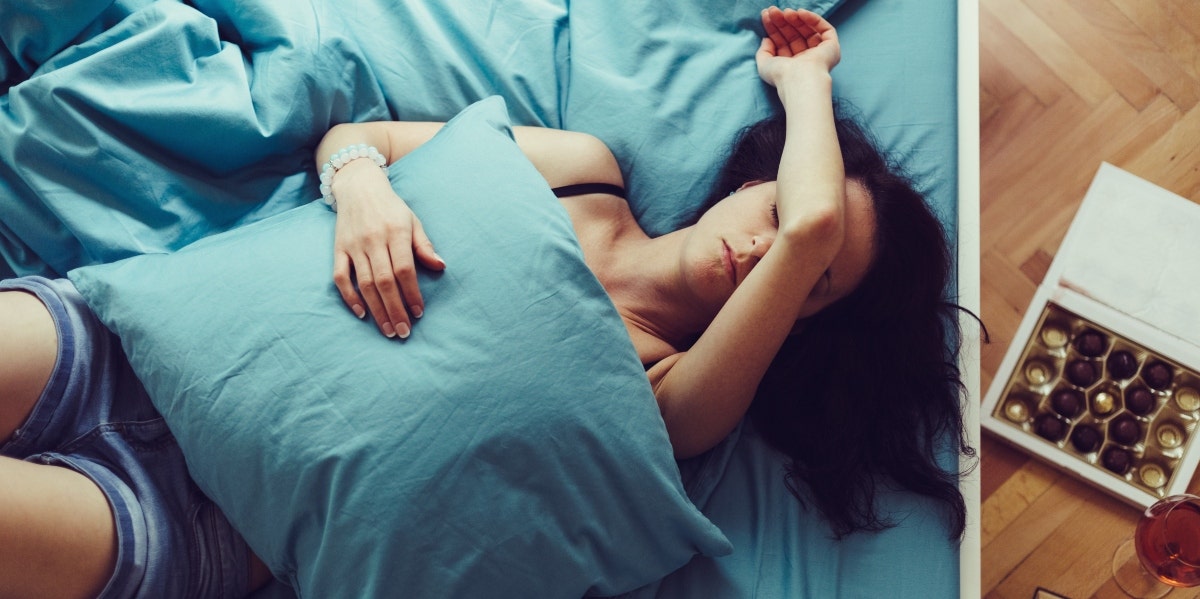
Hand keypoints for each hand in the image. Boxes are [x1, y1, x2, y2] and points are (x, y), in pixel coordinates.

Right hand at [331, 159, 444, 338]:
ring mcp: (354, 246)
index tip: (419, 313)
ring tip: (388, 330)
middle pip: (385, 282)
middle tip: (403, 332)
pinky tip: (362, 313)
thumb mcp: (412, 221)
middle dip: (395, 310)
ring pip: (365, 284)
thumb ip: (424, 245)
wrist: (359, 187)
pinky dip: (350, 297)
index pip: (405, 269)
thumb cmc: (391, 208)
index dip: (412, 293)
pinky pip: (340, 277)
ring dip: (377, 310)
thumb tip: (441, 267)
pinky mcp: (338, 249)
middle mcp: (373, 240)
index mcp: (395, 232)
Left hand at [756, 7, 840, 86]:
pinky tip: (800, 13)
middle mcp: (805, 60)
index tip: (765, 15)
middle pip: (794, 35)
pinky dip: (813, 19)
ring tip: (785, 12)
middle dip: (782, 21)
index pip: (782, 42)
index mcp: (791, 65)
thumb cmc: (781, 76)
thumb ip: (764, 51)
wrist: (799, 80)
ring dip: (796, 18)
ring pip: (808, 30)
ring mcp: (819, 54)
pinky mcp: (832, 48)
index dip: (774, 28)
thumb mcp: (764, 64)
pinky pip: (824, 29)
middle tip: (773, 10)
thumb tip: (767, 39)